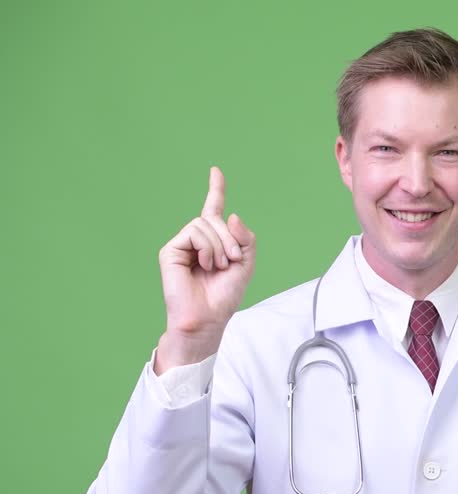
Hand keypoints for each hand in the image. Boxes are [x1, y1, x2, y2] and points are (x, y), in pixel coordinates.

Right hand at [155, 167, 256, 372]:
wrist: (208, 317)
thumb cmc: (224, 295)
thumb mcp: (245, 264)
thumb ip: (245, 238)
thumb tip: (230, 215)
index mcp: (213, 241)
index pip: (212, 210)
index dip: (215, 190)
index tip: (216, 171)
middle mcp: (195, 239)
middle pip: (215, 218)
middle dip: (231, 238)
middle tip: (232, 260)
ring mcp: (181, 244)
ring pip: (205, 224)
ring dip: (219, 245)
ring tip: (217, 266)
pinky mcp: (170, 250)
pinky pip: (194, 232)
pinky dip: (207, 248)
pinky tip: (204, 265)